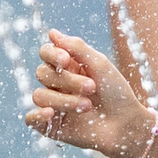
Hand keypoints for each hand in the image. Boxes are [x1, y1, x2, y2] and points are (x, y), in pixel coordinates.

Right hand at [24, 29, 155, 157]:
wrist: (127, 125)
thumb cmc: (117, 93)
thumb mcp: (100, 65)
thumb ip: (77, 47)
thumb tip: (52, 32)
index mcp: (68, 66)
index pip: (46, 53)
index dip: (52, 54)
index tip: (67, 61)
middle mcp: (57, 84)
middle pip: (42, 73)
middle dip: (68, 80)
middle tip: (92, 88)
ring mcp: (53, 104)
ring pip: (39, 95)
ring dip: (64, 100)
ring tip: (88, 106)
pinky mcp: (51, 125)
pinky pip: (30, 118)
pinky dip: (37, 115)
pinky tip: (51, 113)